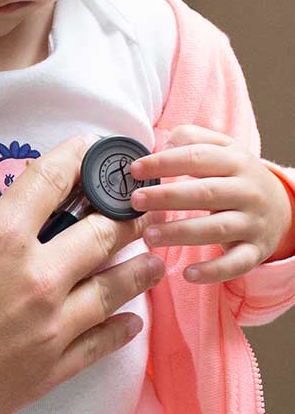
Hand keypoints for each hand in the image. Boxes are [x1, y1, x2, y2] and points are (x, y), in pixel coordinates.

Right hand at [0, 106, 163, 413]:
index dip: (74, 158)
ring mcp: (51, 327)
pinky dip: (123, 325)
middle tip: (136, 197)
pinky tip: (130, 318)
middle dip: (120, 209)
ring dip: (136, 263)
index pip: (51, 181)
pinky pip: (103, 342)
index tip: (90, 147)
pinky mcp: (51, 369)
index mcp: (1, 237)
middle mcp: (39, 278)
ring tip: (153, 251)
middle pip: (99, 232)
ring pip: (114, 286)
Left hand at [129, 125, 294, 282]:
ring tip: (149, 236)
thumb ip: (191, 139)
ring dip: (181, 233)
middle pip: (205, 193)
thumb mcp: (221, 149)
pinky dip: (213, 271)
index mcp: (235, 162)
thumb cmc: (235, 175)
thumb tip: (162, 144)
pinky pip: (236, 264)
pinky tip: (187, 274)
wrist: (282, 205)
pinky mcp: (256, 250)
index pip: (197, 158)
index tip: (134, 170)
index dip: (164, 163)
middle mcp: (247, 191)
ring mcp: (253, 222)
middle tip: (135, 201)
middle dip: (167, 197)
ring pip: (217, 228)